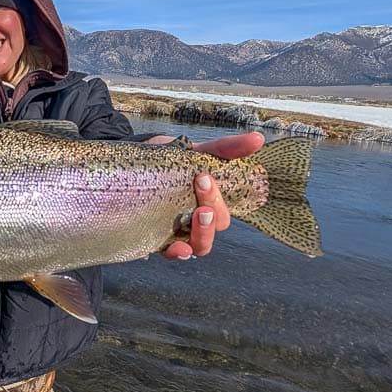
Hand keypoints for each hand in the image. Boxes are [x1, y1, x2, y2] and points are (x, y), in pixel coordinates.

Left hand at [148, 132, 264, 258]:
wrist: (133, 161)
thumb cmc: (170, 159)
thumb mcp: (197, 151)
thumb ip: (226, 147)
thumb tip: (258, 138)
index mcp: (209, 203)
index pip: (223, 211)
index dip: (218, 199)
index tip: (203, 176)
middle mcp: (196, 221)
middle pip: (214, 229)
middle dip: (212, 212)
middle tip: (200, 189)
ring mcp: (178, 232)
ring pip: (199, 246)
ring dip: (203, 235)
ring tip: (196, 217)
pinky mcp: (157, 239)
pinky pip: (169, 253)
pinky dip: (175, 253)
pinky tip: (175, 247)